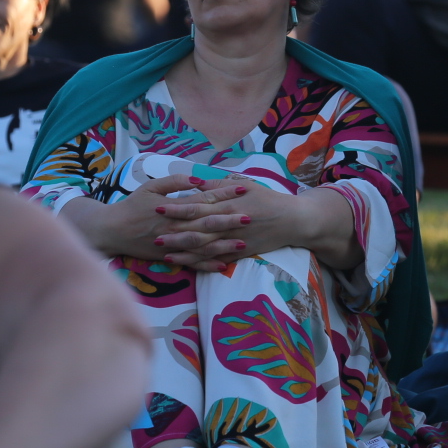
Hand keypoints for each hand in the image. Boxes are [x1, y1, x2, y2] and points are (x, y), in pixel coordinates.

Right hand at [71, 173, 243, 260]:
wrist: (112, 230)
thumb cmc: (132, 205)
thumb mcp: (150, 186)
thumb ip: (174, 181)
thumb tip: (197, 178)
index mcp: (173, 207)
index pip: (203, 199)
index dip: (223, 194)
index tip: (242, 188)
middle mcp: (175, 226)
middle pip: (206, 223)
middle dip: (229, 220)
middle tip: (250, 216)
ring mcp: (173, 243)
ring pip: (202, 245)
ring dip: (223, 244)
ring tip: (243, 242)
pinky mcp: (169, 256)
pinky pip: (191, 262)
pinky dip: (207, 265)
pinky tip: (223, 265)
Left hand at [157, 175, 329, 270]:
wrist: (292, 221)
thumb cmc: (267, 199)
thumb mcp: (245, 185)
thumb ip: (219, 186)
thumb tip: (196, 183)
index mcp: (229, 204)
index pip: (198, 207)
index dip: (178, 209)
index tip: (159, 208)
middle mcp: (230, 224)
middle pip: (198, 230)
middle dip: (175, 233)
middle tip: (154, 235)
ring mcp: (235, 241)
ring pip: (206, 248)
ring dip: (185, 252)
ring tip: (165, 254)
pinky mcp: (241, 254)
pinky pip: (218, 260)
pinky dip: (203, 264)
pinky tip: (188, 264)